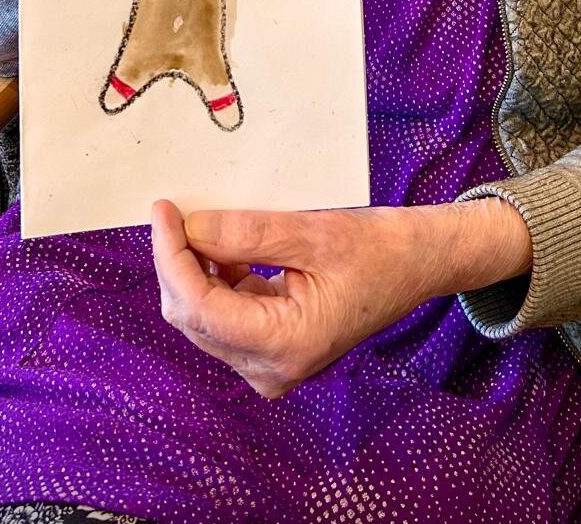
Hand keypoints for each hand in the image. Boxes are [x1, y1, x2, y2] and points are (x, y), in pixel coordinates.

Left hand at [151, 197, 530, 398]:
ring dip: (195, 270)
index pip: (200, 308)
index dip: (171, 257)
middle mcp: (272, 370)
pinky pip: (225, 317)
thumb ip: (247, 235)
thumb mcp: (312, 232)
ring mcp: (271, 366)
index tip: (164, 210)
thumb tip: (189, 227)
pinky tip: (227, 247)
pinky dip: (216, 279)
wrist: (417, 265)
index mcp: (285, 345)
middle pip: (194, 318)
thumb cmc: (377, 247)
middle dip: (177, 263)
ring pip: (204, 319)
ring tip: (203, 223)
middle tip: (175, 211)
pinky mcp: (272, 351)